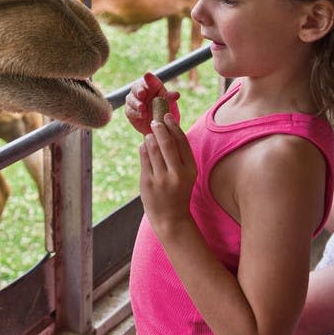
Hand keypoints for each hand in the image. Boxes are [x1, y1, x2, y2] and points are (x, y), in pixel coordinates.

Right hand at [124, 71, 180, 134]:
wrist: (161, 128)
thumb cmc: (166, 112)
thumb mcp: (170, 105)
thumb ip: (170, 99)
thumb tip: (176, 94)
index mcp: (152, 86)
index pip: (150, 79)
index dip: (148, 78)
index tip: (147, 76)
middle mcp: (141, 91)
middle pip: (136, 87)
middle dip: (138, 90)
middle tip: (142, 94)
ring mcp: (134, 101)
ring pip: (131, 99)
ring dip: (136, 103)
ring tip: (143, 108)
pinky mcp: (130, 112)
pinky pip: (130, 110)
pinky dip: (135, 112)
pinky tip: (142, 115)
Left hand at [139, 112, 196, 236]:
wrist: (171, 218)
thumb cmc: (178, 192)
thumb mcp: (186, 175)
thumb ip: (179, 156)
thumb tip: (167, 129)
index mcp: (190, 170)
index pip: (182, 142)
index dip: (174, 126)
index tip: (167, 116)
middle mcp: (177, 174)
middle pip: (167, 143)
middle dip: (160, 128)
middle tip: (155, 121)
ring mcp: (161, 179)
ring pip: (153, 149)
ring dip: (150, 138)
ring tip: (149, 133)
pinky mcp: (148, 182)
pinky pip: (144, 159)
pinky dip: (143, 149)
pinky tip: (144, 146)